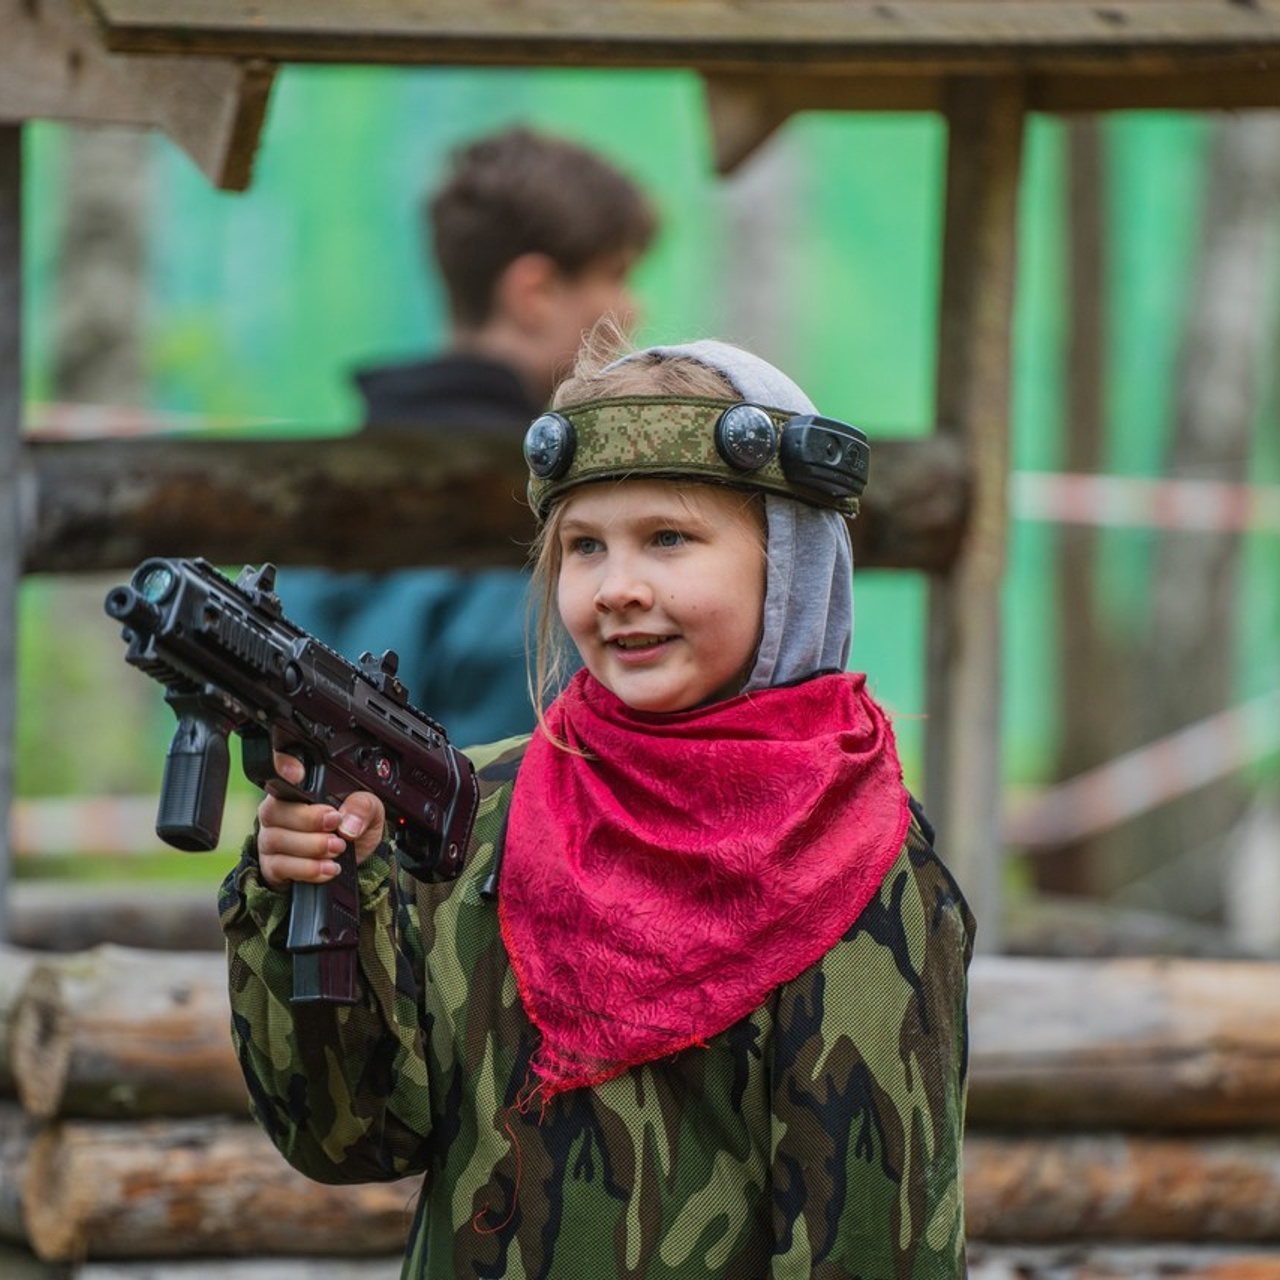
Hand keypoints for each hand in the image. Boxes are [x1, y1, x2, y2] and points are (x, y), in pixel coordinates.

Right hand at [255, 751, 386, 890]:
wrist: (354, 863)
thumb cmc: (353, 828)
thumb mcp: (370, 811)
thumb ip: (363, 806)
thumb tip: (348, 823)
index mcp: (298, 788)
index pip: (279, 769)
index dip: (282, 767)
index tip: (299, 774)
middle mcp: (278, 810)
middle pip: (275, 810)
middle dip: (308, 820)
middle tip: (336, 827)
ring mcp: (270, 838)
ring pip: (276, 840)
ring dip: (310, 847)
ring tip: (337, 848)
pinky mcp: (271, 865)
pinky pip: (279, 867)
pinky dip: (306, 869)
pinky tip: (327, 868)